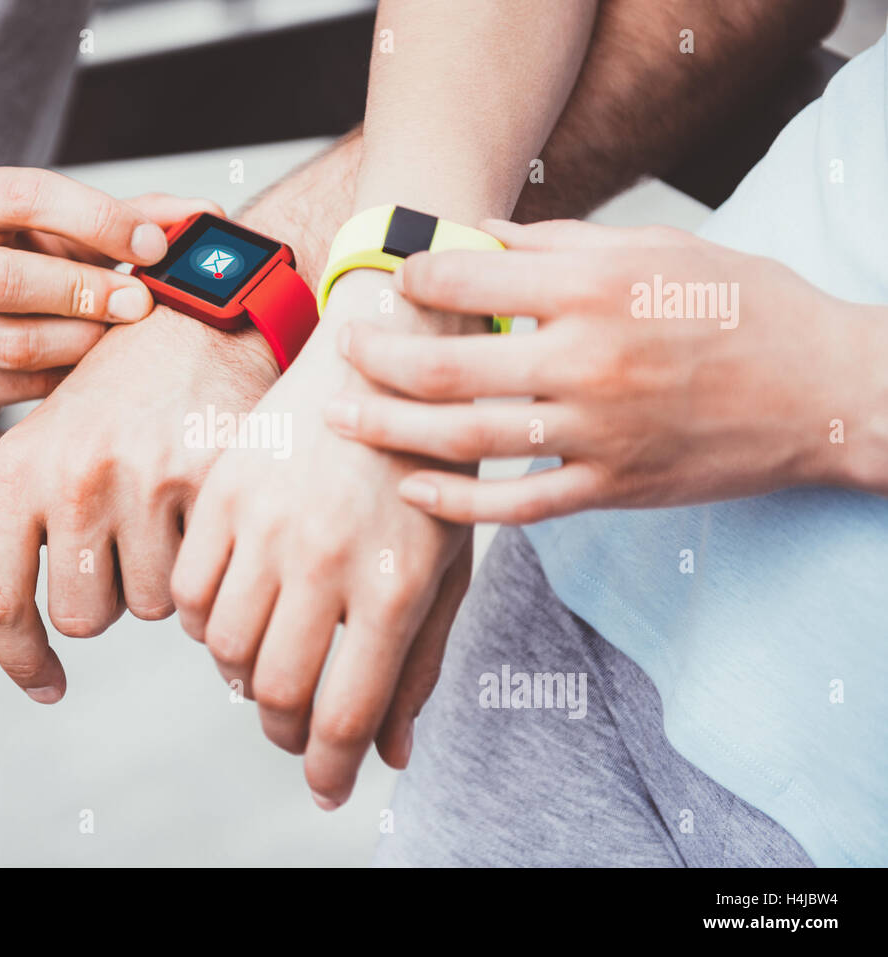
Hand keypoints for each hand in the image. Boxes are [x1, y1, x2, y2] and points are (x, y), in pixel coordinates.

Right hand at [0, 166, 217, 425]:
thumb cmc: (1, 259)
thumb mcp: (52, 226)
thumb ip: (123, 217)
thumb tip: (202, 216)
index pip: (27, 198)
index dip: (99, 220)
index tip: (153, 244)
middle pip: (8, 283)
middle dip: (86, 294)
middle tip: (139, 304)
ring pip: (17, 348)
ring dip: (82, 344)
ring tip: (115, 338)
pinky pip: (21, 392)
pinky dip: (67, 382)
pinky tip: (90, 371)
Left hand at [0, 304, 278, 702]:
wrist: (195, 321)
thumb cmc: (106, 402)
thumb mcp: (32, 462)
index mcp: (16, 469)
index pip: (0, 600)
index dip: (19, 660)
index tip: (46, 685)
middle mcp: (73, 474)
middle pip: (81, 616)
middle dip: (105, 595)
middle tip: (123, 540)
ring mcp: (143, 477)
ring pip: (149, 604)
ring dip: (157, 578)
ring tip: (164, 513)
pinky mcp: (208, 479)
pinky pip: (201, 577)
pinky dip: (201, 564)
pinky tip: (200, 512)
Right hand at [172, 269, 481, 809]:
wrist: (385, 362)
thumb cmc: (428, 470)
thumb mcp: (447, 566)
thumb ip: (420, 663)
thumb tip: (391, 755)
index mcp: (393, 584)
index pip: (343, 713)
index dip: (328, 768)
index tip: (324, 785)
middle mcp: (324, 560)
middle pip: (276, 694)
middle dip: (285, 732)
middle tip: (297, 730)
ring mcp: (266, 524)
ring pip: (224, 650)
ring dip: (244, 677)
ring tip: (269, 664)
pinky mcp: (223, 493)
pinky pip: (189, 593)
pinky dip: (207, 622)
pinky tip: (239, 609)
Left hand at [328, 218, 869, 521]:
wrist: (829, 391)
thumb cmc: (743, 305)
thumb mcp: (658, 247)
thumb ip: (560, 243)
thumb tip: (476, 237)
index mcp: (597, 288)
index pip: (471, 280)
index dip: (416, 277)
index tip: (395, 278)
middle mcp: (589, 361)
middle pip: (448, 367)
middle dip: (379, 357)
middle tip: (342, 350)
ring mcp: (599, 434)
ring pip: (468, 439)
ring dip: (391, 430)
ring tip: (340, 419)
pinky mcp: (612, 489)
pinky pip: (517, 506)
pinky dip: (458, 502)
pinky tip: (411, 488)